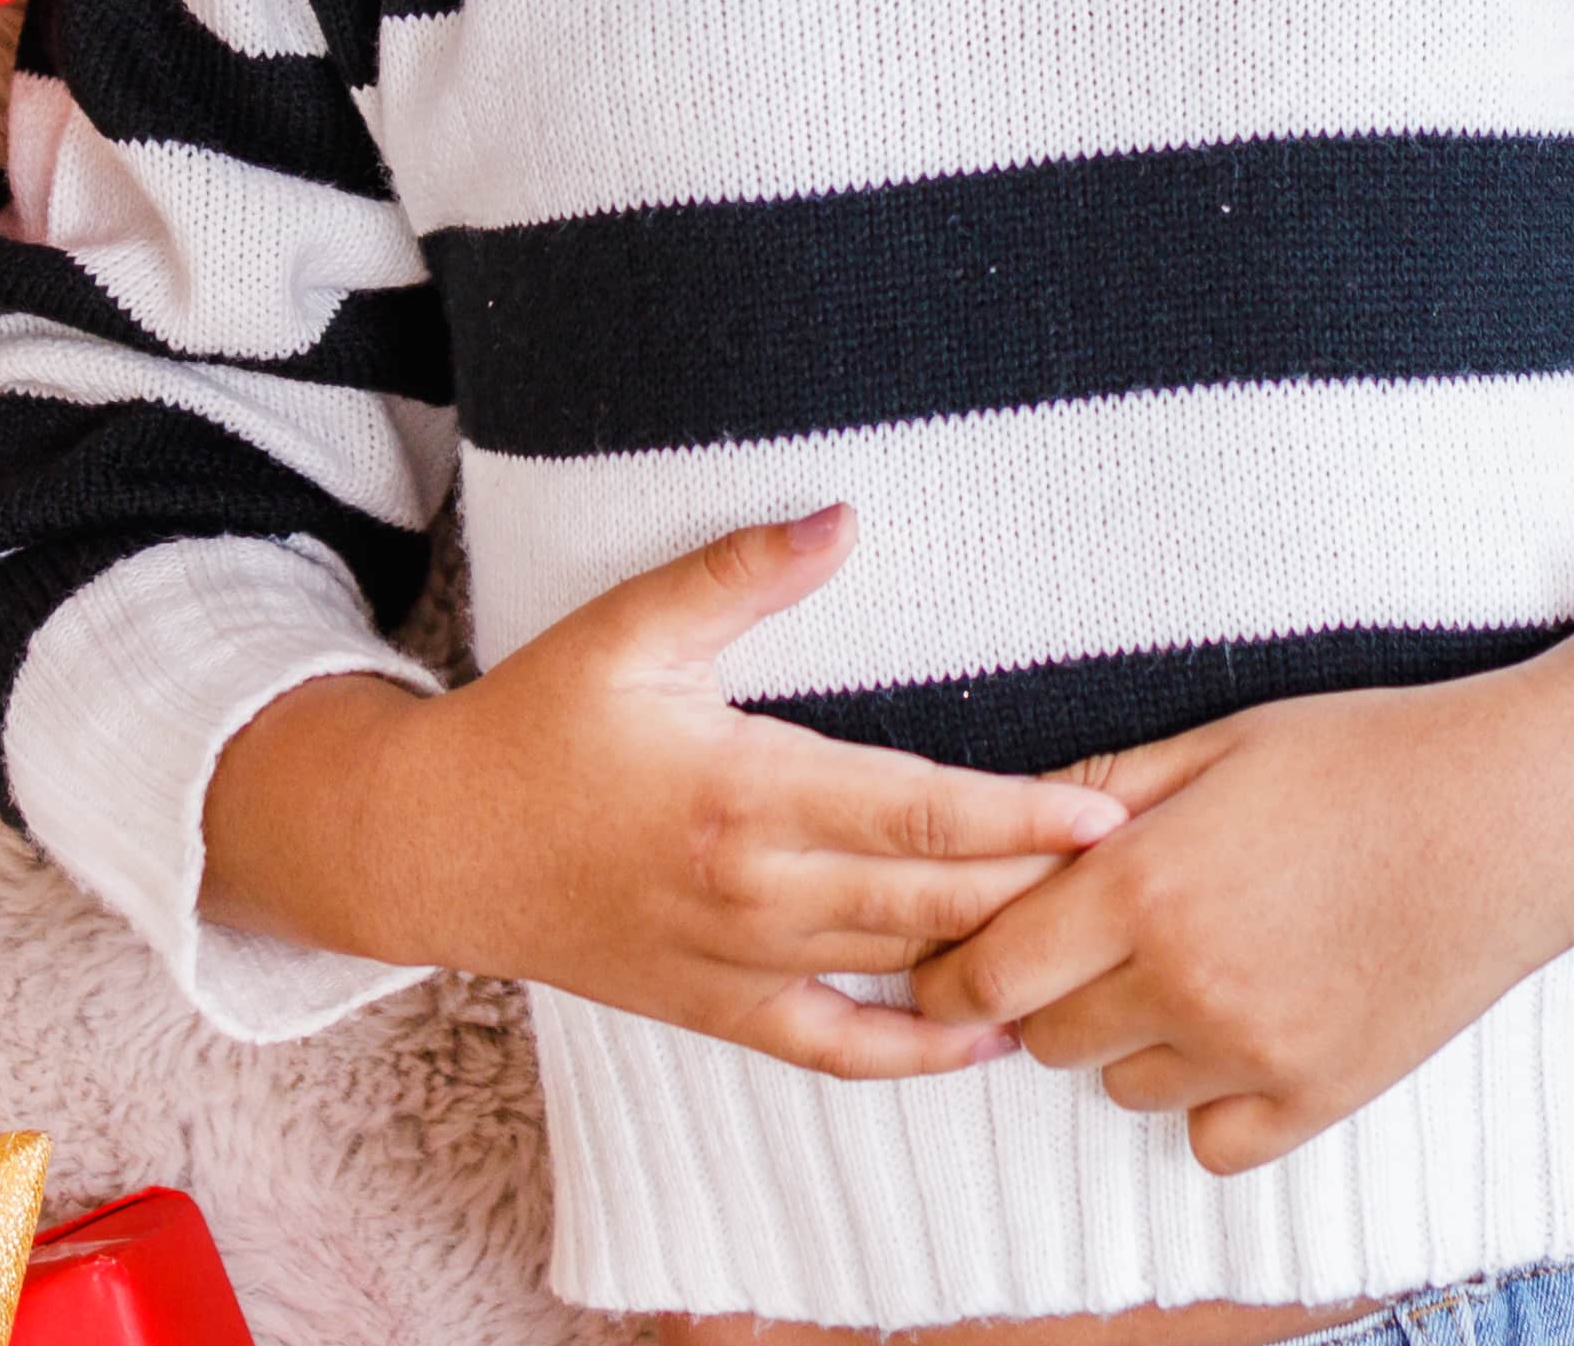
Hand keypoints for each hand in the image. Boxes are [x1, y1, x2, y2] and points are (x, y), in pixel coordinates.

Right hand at [197, 508, 1122, 1083]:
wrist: (431, 845)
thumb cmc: (535, 723)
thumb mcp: (627, 629)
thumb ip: (740, 574)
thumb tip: (845, 518)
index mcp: (741, 790)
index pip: (916, 812)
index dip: (1021, 818)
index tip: (1109, 814)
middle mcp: (749, 889)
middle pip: (930, 901)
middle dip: (1039, 890)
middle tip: (1142, 875)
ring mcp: (733, 960)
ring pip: (897, 971)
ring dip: (994, 960)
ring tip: (1093, 940)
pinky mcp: (713, 1007)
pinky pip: (830, 1047)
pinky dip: (911, 1055)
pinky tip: (984, 1039)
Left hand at [908, 575, 1573, 1171]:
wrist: (1518, 814)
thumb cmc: (1371, 755)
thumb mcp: (1222, 740)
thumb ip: (1100, 792)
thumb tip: (1001, 830)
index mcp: (1145, 884)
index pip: (981, 972)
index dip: (953, 965)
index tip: (962, 950)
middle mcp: (1185, 982)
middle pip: (1042, 1037)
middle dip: (1050, 989)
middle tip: (1104, 935)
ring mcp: (1252, 1053)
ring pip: (1122, 1086)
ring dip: (1133, 1037)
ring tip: (1203, 958)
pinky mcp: (1316, 1099)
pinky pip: (1209, 1137)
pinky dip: (1210, 1095)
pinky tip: (1249, 1022)